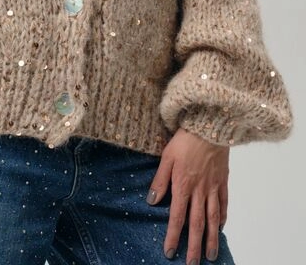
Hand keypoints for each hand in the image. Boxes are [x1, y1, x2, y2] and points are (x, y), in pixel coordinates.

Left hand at [146, 127, 228, 263]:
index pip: (177, 217)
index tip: (169, 252)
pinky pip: (224, 204)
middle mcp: (199, 191)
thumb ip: (160, 180)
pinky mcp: (223, 181)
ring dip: (210, 239)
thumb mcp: (166, 156)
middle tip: (192, 264)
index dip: (172, 236)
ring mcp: (213, 187)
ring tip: (209, 255)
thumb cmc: (185, 139)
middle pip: (196, 224)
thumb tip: (152, 201)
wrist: (210, 125)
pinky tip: (220, 228)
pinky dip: (222, 218)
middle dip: (193, 246)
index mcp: (183, 185)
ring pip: (212, 219)